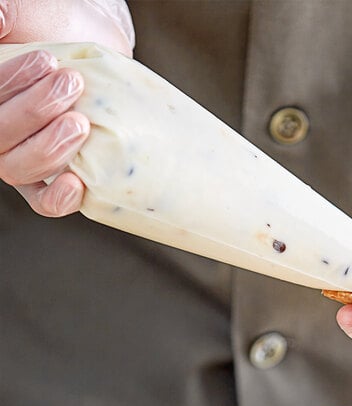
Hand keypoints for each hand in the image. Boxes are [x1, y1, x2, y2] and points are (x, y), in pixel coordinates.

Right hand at [0, 0, 133, 215]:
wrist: (103, 49)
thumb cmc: (61, 28)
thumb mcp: (35, 12)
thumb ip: (14, 12)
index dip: (10, 85)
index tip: (47, 61)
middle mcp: (0, 130)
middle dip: (33, 112)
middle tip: (71, 86)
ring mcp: (27, 157)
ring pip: (19, 168)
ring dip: (49, 147)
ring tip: (81, 121)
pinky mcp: (58, 176)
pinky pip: (44, 202)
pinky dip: (57, 198)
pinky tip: (75, 182)